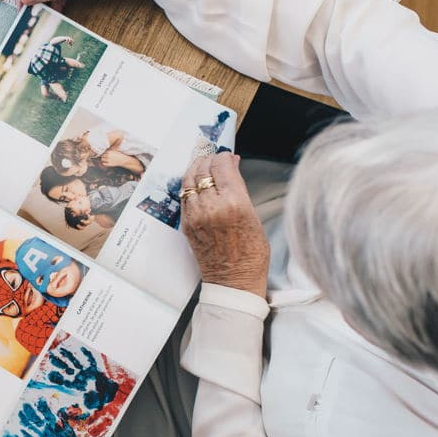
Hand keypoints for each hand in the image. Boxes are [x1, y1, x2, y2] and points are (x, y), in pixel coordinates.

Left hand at [180, 152, 269, 298]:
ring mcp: (196, 215)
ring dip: (195, 169)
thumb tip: (232, 166)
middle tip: (214, 158)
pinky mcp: (186, 224)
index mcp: (234, 202)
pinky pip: (184, 196)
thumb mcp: (253, 216)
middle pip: (203, 169)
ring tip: (203, 166)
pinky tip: (196, 184)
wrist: (234, 281)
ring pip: (188, 180)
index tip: (228, 156)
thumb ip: (240, 189)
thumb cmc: (251, 253)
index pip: (222, 166)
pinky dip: (189, 186)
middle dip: (209, 159)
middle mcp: (212, 206)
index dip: (224, 156)